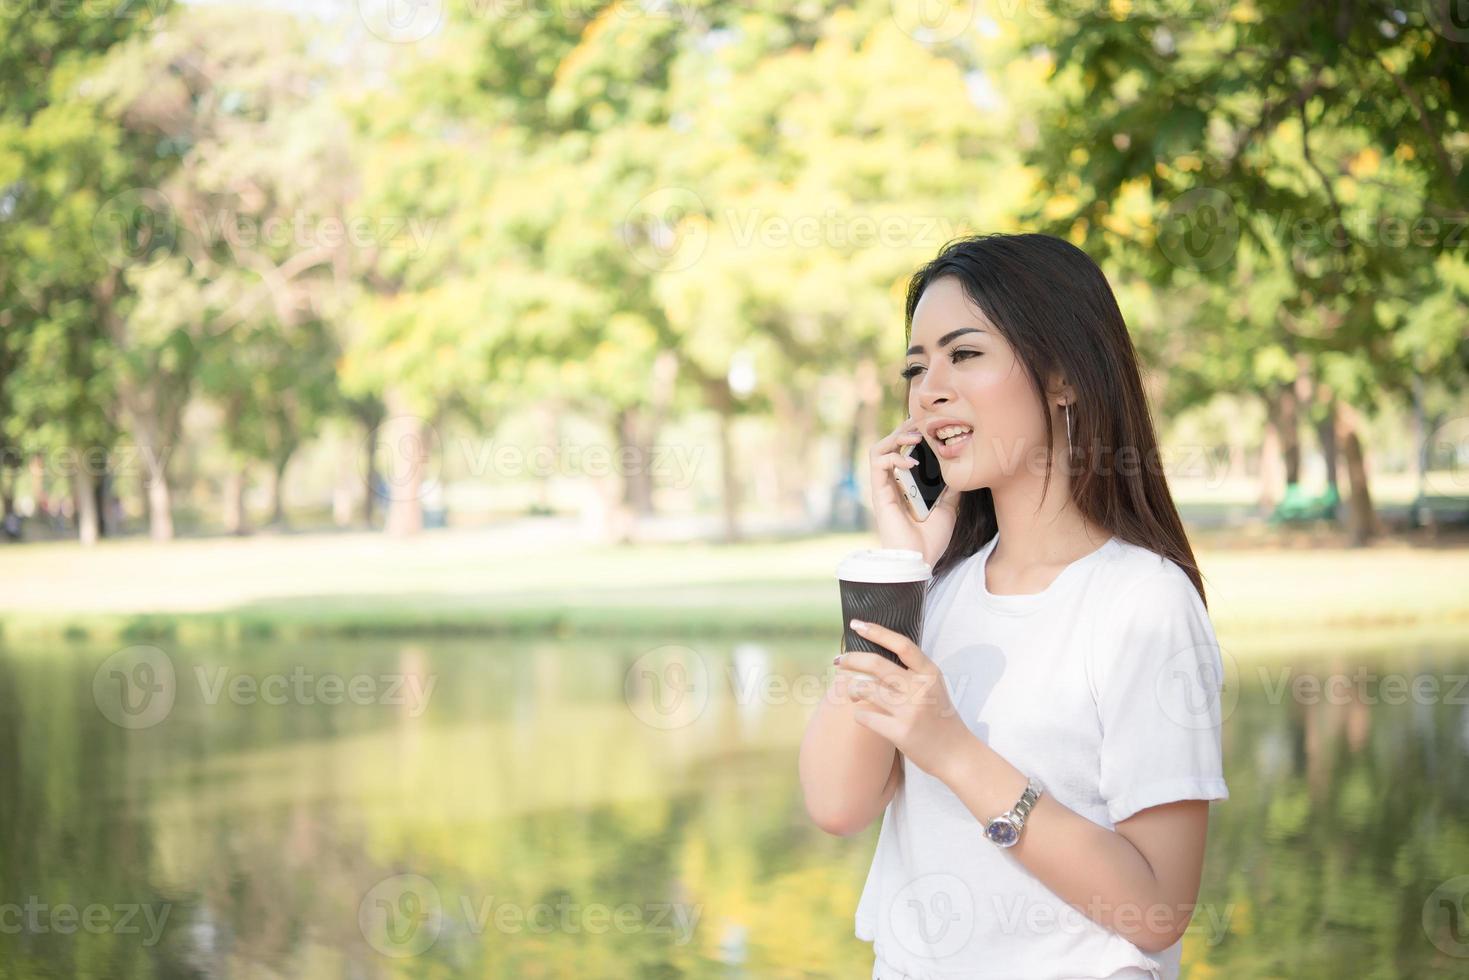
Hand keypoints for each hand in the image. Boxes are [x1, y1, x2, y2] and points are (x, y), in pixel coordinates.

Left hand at [834, 619, 974, 779]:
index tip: (856, 624)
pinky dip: (859, 715)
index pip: (902, 644)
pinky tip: (863, 716)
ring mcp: (910, 710)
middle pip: (877, 665)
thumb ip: (910, 672)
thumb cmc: (938, 718)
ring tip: (852, 693)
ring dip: (852, 690)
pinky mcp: (900, 732)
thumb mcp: (932, 687)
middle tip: (838, 660)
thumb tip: (872, 658)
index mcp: (930, 673)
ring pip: (866, 689)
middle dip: (852, 659)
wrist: (955, 754)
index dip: (877, 632)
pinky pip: (865, 716)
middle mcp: (921, 688)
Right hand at [868, 417, 959, 566]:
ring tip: (915, 435)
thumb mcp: (949, 507)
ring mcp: (884, 487)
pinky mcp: (879, 493)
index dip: (914, 435)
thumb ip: (950, 487)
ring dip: (896, 437)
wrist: (920, 560)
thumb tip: (961, 467)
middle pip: (890, 444)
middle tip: (922, 423)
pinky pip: (878, 463)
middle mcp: (892, 483)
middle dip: (905, 429)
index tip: (932, 426)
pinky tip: (911, 460)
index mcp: (906, 485)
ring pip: (879, 449)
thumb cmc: (931, 539)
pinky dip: (894, 456)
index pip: (904, 450)